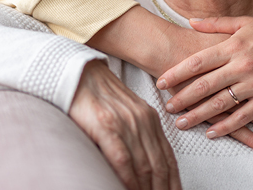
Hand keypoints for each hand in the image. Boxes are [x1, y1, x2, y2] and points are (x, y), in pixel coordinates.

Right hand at [70, 60, 181, 189]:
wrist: (80, 73)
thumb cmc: (100, 97)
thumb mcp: (128, 113)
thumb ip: (139, 135)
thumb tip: (147, 167)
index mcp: (150, 118)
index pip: (168, 159)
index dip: (173, 183)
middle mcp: (142, 121)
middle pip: (159, 167)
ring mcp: (125, 123)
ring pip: (144, 166)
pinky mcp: (106, 125)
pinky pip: (123, 159)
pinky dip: (129, 180)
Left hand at [157, 16, 252, 139]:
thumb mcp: (244, 22)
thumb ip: (215, 23)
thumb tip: (190, 22)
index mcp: (233, 46)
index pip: (198, 62)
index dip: (177, 73)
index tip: (161, 81)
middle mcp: (242, 66)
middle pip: (204, 86)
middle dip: (182, 98)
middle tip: (166, 107)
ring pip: (220, 104)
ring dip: (198, 115)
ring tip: (181, 123)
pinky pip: (243, 117)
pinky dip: (226, 127)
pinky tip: (210, 132)